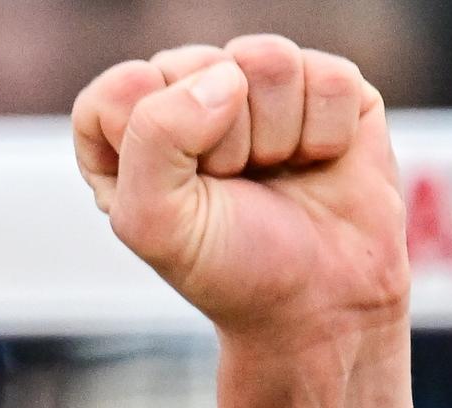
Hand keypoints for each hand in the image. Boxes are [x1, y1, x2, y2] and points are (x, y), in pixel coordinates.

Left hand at [70, 35, 403, 340]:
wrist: (322, 304)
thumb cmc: (231, 269)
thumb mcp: (157, 223)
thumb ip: (154, 139)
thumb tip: (225, 77)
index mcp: (129, 130)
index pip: (122, 88)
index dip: (157, 139)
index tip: (183, 190)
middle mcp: (192, 96)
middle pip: (200, 64)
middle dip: (223, 141)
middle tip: (236, 187)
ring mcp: (261, 86)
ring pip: (269, 60)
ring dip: (278, 135)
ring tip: (278, 172)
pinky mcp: (325, 86)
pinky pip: (329, 78)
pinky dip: (327, 134)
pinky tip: (318, 163)